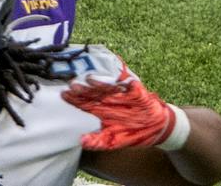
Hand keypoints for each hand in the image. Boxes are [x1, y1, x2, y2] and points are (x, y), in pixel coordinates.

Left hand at [62, 65, 180, 149]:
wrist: (157, 127)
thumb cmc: (133, 132)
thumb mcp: (114, 141)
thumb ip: (98, 142)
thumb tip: (81, 141)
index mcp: (103, 111)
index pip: (86, 104)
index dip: (75, 99)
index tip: (64, 94)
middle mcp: (111, 100)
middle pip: (95, 93)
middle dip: (83, 89)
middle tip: (72, 84)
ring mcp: (124, 95)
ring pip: (109, 87)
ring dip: (100, 83)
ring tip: (89, 79)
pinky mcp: (138, 91)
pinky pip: (131, 85)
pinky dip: (125, 81)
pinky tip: (117, 78)